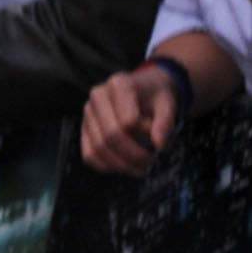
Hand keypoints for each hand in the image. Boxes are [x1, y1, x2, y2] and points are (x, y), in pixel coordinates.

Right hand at [81, 62, 178, 176]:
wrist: (144, 90)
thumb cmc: (155, 97)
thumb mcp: (167, 105)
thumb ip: (165, 124)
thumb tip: (160, 146)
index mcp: (119, 85)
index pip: (129, 121)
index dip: (146, 136)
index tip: (159, 138)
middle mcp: (98, 96)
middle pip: (111, 136)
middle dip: (134, 156)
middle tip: (150, 162)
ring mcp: (88, 112)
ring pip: (99, 148)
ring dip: (122, 165)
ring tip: (141, 168)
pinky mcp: (84, 128)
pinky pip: (89, 155)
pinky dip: (107, 166)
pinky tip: (124, 166)